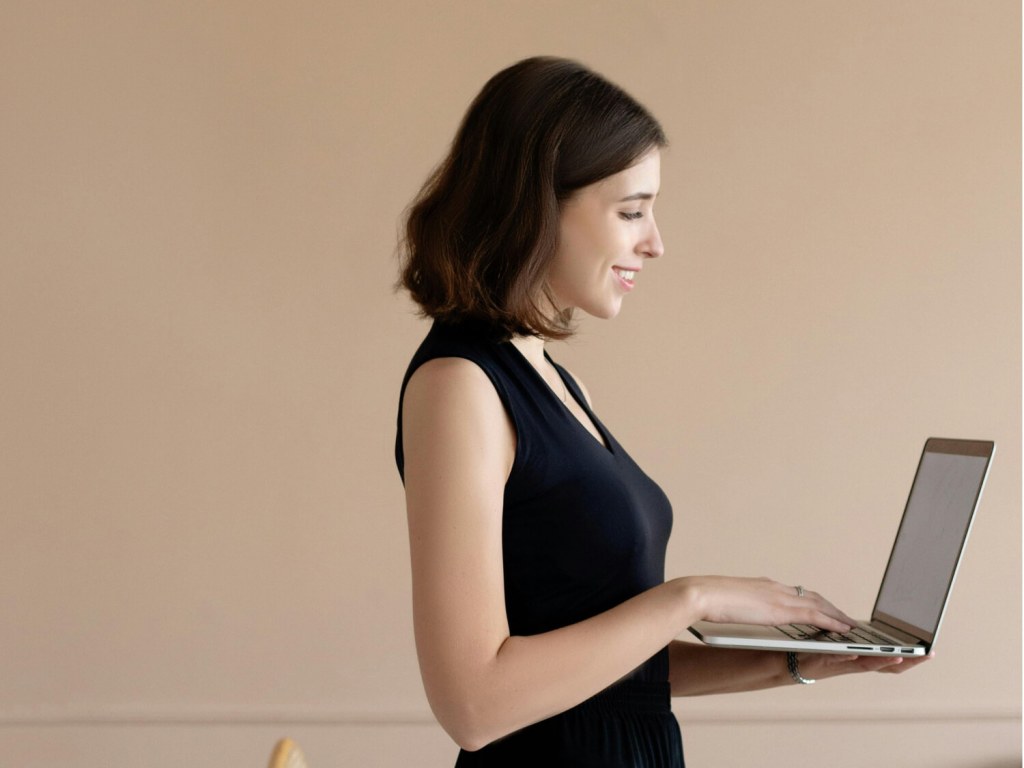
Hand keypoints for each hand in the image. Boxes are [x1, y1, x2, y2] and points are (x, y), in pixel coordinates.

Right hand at [682, 576, 855, 632]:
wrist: (701, 593)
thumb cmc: (705, 598)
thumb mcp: (725, 601)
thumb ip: (737, 604)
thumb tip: (734, 609)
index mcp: (761, 585)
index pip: (793, 593)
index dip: (810, 601)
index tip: (820, 607)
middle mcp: (774, 587)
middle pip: (810, 596)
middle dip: (828, 607)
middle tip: (843, 617)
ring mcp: (779, 597)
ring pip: (818, 605)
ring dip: (836, 614)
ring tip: (849, 625)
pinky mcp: (781, 610)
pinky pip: (815, 616)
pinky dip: (832, 622)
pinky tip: (843, 630)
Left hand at [793, 651, 935, 681]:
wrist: (787, 661)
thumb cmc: (813, 651)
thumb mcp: (837, 642)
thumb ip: (850, 637)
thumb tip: (861, 627)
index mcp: (860, 657)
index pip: (891, 658)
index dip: (911, 657)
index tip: (930, 650)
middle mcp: (855, 664)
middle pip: (887, 666)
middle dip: (909, 661)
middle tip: (927, 655)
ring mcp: (841, 666)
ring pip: (867, 665)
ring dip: (883, 660)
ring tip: (899, 654)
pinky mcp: (824, 664)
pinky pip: (839, 660)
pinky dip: (849, 657)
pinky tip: (857, 652)